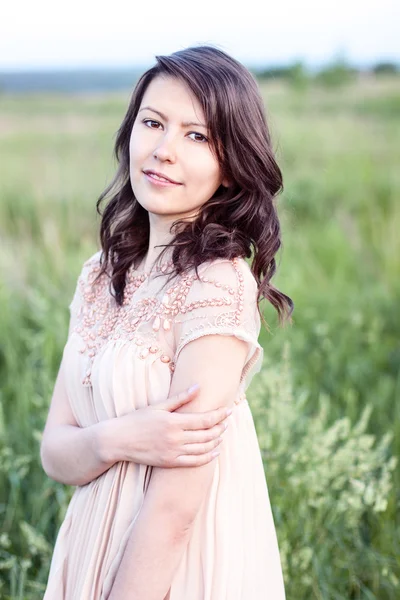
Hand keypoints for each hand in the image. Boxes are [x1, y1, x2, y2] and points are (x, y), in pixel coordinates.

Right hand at [110, 386, 230, 467]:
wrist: (118, 441)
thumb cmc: (137, 420)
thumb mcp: (158, 406)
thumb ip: (180, 398)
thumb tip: (198, 386)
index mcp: (173, 421)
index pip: (204, 419)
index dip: (218, 415)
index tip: (228, 410)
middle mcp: (175, 438)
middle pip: (206, 434)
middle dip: (220, 427)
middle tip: (226, 421)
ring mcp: (173, 452)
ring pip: (203, 449)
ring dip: (216, 441)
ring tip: (222, 434)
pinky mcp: (169, 462)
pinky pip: (194, 462)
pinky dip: (207, 457)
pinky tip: (214, 452)